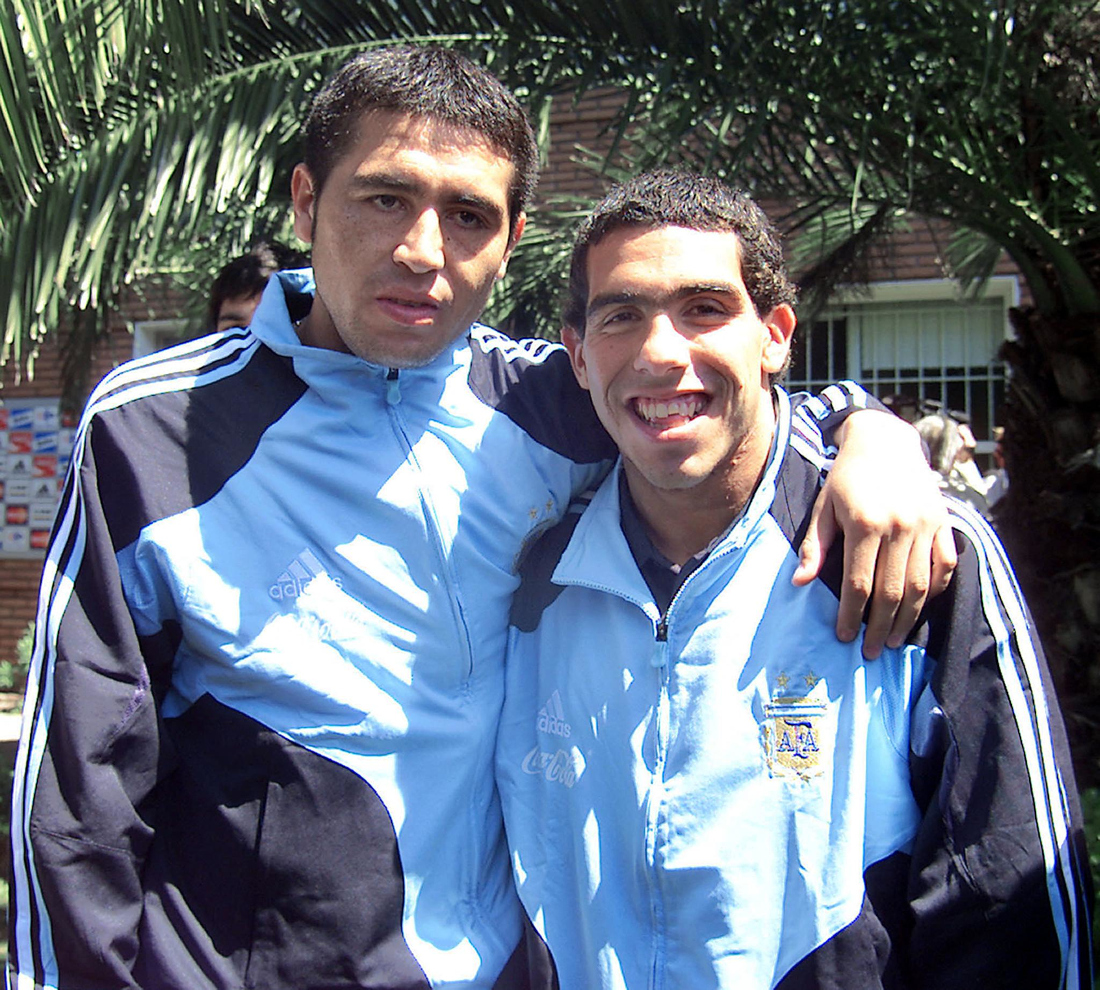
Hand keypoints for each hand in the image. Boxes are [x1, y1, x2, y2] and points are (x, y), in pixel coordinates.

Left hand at [793, 410, 956, 657]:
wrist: (885, 441)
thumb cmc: (846, 477)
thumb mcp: (824, 507)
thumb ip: (814, 546)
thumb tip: (798, 583)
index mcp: (865, 524)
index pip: (859, 583)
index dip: (851, 615)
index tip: (844, 637)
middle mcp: (900, 527)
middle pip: (892, 591)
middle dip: (881, 627)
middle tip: (873, 651)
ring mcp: (926, 526)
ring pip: (921, 585)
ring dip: (909, 617)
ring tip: (895, 639)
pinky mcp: (943, 523)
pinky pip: (944, 565)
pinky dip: (934, 589)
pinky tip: (920, 607)